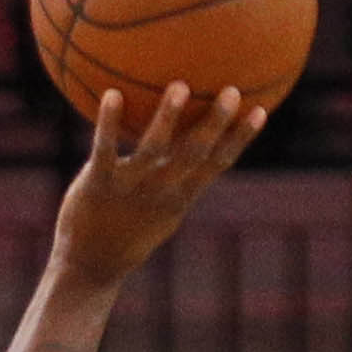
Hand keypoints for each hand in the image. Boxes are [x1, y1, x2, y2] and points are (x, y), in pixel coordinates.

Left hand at [53, 84, 267, 287]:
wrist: (91, 265)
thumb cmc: (128, 229)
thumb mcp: (160, 207)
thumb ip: (177, 177)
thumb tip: (191, 142)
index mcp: (179, 196)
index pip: (217, 164)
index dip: (240, 139)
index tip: (260, 109)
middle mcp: (160, 190)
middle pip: (194, 153)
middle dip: (215, 123)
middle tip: (232, 90)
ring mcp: (130, 187)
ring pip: (153, 149)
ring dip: (168, 118)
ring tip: (180, 86)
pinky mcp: (98, 184)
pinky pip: (105, 149)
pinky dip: (109, 123)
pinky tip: (112, 93)